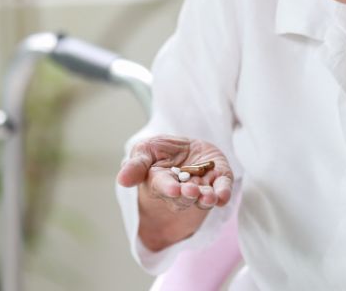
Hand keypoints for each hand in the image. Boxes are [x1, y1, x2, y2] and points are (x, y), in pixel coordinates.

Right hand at [117, 135, 233, 211]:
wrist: (187, 147)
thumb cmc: (161, 151)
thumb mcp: (145, 150)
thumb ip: (136, 164)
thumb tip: (122, 180)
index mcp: (161, 182)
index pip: (163, 187)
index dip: (168, 188)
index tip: (173, 188)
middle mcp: (182, 190)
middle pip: (183, 197)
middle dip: (187, 194)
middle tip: (191, 190)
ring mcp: (202, 186)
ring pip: (203, 197)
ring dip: (206, 198)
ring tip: (209, 196)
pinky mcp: (219, 180)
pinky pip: (222, 189)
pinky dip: (223, 193)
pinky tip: (223, 196)